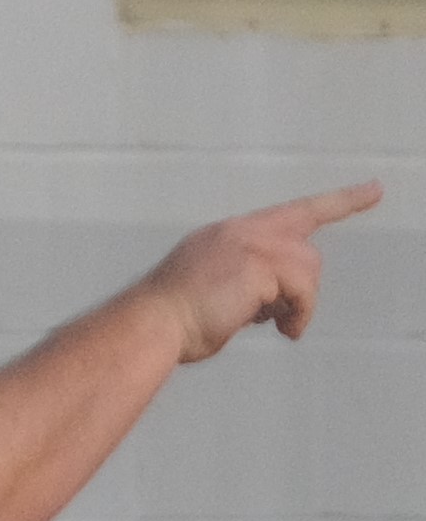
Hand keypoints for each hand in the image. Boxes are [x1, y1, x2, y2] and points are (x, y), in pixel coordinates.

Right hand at [146, 181, 380, 361]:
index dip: (338, 201)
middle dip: (304, 285)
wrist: (147, 328)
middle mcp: (241, 232)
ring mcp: (251, 245)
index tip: (374, 190)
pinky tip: (285, 330)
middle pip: (305, 247)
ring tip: (282, 328)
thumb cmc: (168, 325)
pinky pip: (302, 290)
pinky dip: (299, 313)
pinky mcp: (261, 266)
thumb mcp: (209, 294)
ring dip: (300, 303)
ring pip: (307, 268)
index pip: (293, 212)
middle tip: (286, 320)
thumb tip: (270, 304)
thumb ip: (244, 286)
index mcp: (225, 236)